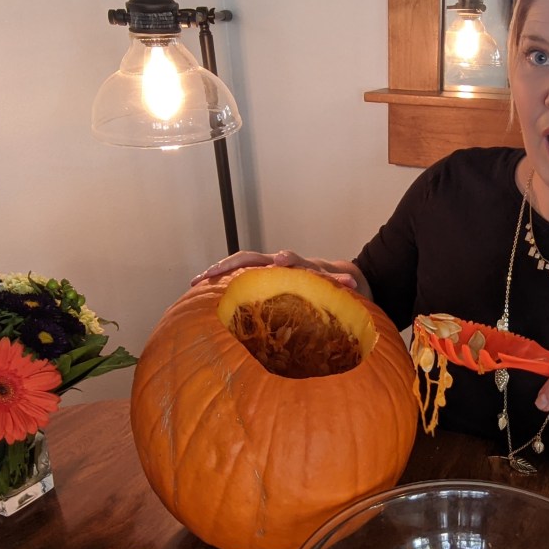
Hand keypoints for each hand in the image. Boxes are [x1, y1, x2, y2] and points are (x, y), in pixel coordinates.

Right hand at [191, 250, 360, 289]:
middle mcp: (274, 263)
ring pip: (237, 265)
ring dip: (216, 271)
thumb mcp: (336, 283)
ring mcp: (262, 268)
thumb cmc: (327, 282)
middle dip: (231, 264)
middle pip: (249, 257)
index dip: (284, 259)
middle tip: (211, 273)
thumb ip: (339, 281)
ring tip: (195, 281)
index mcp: (295, 264)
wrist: (322, 274)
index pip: (288, 258)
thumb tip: (352, 281)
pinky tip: (197, 291)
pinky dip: (217, 281)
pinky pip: (234, 277)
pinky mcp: (255, 278)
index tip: (279, 261)